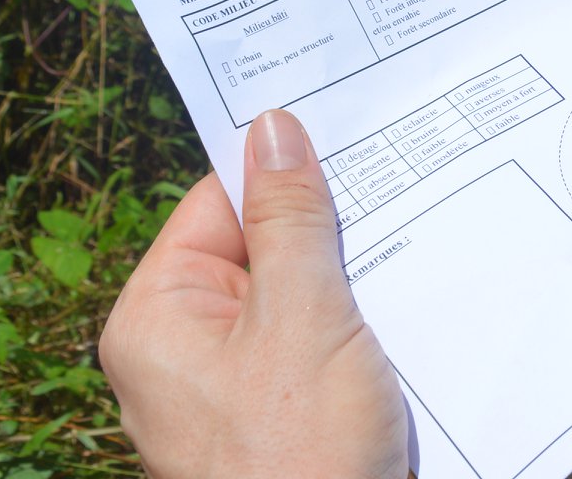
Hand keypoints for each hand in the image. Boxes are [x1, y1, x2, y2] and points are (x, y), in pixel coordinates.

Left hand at [100, 110, 408, 478]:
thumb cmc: (301, 455)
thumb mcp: (304, 316)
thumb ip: (291, 219)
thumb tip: (272, 126)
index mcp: (157, 318)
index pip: (218, 204)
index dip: (283, 170)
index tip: (349, 132)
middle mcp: (183, 352)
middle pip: (262, 249)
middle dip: (330, 230)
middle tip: (398, 186)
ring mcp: (232, 391)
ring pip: (299, 299)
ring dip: (355, 281)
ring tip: (414, 251)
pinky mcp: (280, 419)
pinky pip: (318, 347)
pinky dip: (362, 329)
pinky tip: (410, 313)